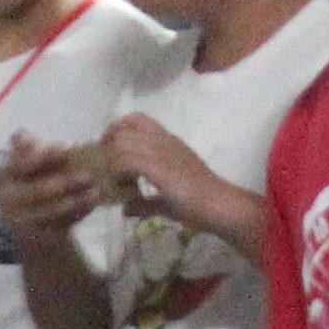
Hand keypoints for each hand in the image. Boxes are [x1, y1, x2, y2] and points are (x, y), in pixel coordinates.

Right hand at [0, 137, 101, 240]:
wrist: (32, 228)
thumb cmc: (34, 186)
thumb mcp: (30, 166)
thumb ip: (27, 151)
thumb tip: (23, 135)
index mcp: (4, 176)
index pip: (19, 165)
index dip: (43, 157)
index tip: (65, 149)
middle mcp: (6, 200)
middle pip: (37, 191)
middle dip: (64, 183)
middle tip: (88, 175)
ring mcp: (20, 222)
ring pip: (51, 210)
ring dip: (75, 200)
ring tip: (95, 191)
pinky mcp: (36, 238)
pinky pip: (59, 225)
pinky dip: (77, 213)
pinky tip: (92, 202)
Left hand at [95, 113, 212, 211]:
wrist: (219, 205)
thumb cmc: (200, 203)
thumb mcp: (166, 201)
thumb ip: (144, 203)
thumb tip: (125, 209)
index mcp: (167, 141)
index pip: (136, 118)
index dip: (117, 130)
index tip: (110, 151)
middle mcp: (163, 141)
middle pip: (123, 129)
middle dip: (108, 149)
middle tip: (109, 172)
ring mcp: (161, 151)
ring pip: (121, 144)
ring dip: (112, 163)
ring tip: (118, 183)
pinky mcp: (158, 166)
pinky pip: (126, 161)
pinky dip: (119, 174)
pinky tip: (125, 188)